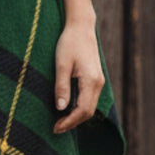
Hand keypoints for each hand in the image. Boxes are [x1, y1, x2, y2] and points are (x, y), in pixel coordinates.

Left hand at [53, 0, 103, 133]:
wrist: (81, 27)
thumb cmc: (69, 42)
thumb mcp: (61, 64)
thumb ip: (61, 86)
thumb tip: (61, 108)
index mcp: (91, 81)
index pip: (82, 110)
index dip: (69, 122)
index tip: (56, 128)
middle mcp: (98, 83)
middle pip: (88, 112)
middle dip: (73, 122)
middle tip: (56, 128)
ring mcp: (98, 81)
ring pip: (90, 107)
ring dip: (76, 116)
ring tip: (60, 121)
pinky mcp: (95, 79)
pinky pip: (89, 99)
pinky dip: (79, 108)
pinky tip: (67, 109)